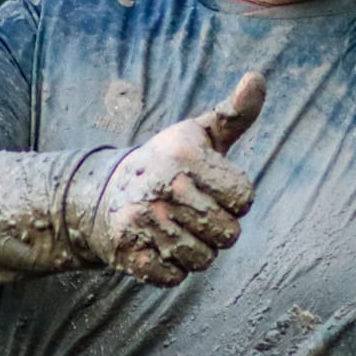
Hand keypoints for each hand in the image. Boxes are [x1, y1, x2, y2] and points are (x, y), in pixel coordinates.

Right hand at [81, 72, 265, 286]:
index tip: (210, 186)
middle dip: (217, 225)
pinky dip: (171, 268)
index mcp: (184, 156)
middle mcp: (162, 188)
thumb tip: (257, 77)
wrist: (98, 194)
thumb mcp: (197, 134)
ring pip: (204, 260)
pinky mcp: (129, 255)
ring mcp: (143, 223)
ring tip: (174, 226)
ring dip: (196, 249)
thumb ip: (234, 112)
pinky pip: (176, 278)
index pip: (245, 197)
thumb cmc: (165, 163)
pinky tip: (157, 244)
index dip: (232, 196)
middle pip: (229, 234)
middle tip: (191, 209)